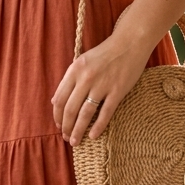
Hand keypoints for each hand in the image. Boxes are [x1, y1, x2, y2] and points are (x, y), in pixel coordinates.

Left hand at [51, 28, 150, 146]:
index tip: (58, 125)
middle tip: (65, 137)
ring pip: (85, 114)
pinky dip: (97, 127)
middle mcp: (86, 78)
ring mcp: (102, 85)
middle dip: (66, 127)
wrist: (130, 43)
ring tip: (75, 141)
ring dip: (78, 130)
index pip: (59, 98)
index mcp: (74, 70)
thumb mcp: (82, 61)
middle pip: (70, 109)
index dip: (57, 116)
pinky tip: (93, 136)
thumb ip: (69, 80)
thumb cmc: (105, 53)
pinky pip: (105, 113)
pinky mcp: (117, 91)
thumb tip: (55, 101)